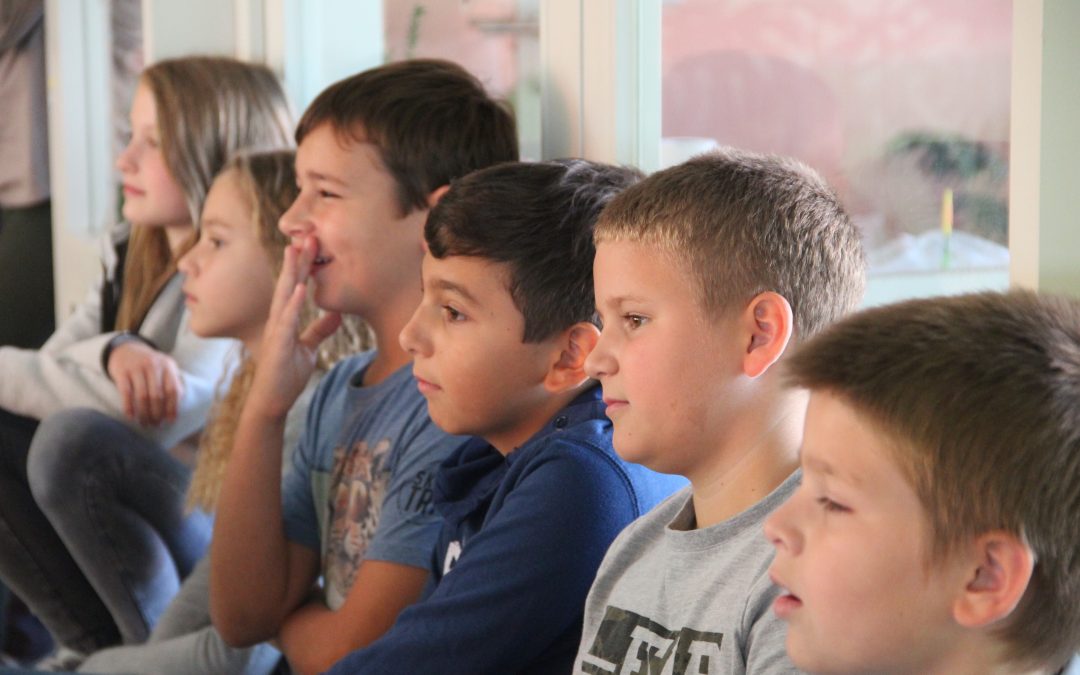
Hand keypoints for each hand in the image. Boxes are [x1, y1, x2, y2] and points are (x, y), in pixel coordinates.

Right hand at [107, 341, 182, 425]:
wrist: (125, 349)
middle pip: (157, 395)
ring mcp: (137, 368)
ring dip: (144, 413)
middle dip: (157, 413)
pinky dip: (129, 407)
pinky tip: (131, 417)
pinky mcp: (122, 372)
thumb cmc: (149, 365)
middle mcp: (153, 365)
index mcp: (167, 366)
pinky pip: (126, 392)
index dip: (172, 408)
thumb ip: (173, 383)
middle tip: (156, 424)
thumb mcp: (164, 368)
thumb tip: (176, 407)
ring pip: (142, 396)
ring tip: (145, 423)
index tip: (170, 421)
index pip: (173, 390)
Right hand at [248, 236, 341, 418]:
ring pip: (284, 295)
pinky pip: (286, 321)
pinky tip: (300, 289)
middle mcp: (278, 319)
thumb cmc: (286, 374)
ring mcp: (276, 330)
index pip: (295, 285)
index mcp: (285, 318)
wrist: (272, 400)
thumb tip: (336, 315)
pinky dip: (293, 304)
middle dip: (298, 259)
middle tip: (308, 235)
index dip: (304, 265)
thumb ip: (320, 330)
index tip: (313, 244)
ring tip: (298, 251)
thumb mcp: (308, 348)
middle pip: (288, 283)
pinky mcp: (278, 344)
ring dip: (292, 273)